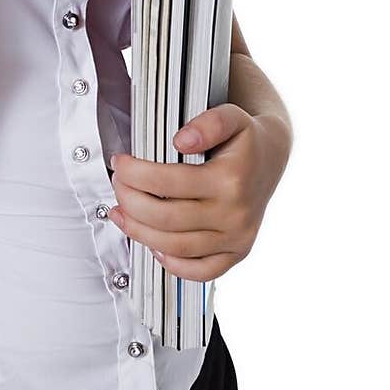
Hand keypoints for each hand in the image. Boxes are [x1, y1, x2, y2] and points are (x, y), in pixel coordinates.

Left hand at [107, 105, 290, 280]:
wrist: (272, 157)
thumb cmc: (245, 139)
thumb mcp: (231, 117)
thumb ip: (208, 123)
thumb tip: (181, 141)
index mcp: (231, 180)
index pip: (169, 182)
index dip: (135, 173)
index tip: (119, 163)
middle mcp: (235, 214)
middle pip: (166, 218)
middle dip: (130, 200)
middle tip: (117, 184)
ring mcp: (237, 238)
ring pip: (176, 247)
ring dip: (139, 231)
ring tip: (121, 212)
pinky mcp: (237, 253)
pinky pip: (201, 272)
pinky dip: (172, 264)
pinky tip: (153, 246)